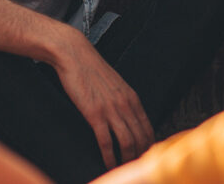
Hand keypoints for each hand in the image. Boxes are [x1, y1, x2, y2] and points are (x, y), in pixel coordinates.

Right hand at [49, 29, 153, 167]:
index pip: (147, 128)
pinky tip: (108, 164)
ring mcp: (111, 110)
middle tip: (135, 166)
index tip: (144, 156)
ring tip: (123, 168)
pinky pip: (106, 141)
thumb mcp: (115, 84)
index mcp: (132, 98)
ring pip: (127, 142)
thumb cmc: (91, 69)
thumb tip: (127, 117)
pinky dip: (109, 156)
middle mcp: (126, 105)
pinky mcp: (95, 114)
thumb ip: (123, 100)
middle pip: (140, 138)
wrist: (75, 55)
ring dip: (126, 159)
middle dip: (140, 156)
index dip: (148, 146)